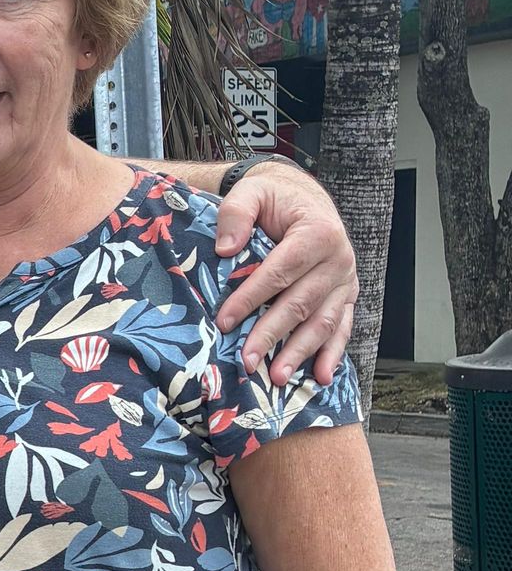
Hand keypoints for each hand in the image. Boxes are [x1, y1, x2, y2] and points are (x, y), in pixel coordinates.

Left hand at [212, 164, 355, 385]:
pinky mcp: (346, 296)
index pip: (280, 272)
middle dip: (272, 334)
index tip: (225, 321)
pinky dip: (332, 354)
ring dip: (300, 352)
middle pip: (301, 303)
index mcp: (318, 232)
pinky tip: (321, 377)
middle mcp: (339, 258)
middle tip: (247, 361)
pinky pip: (341, 327)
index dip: (251, 298)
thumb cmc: (274, 198)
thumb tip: (225, 249)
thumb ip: (236, 213)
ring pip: (322, 322)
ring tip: (277, 377)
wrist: (304, 198)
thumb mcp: (252, 192)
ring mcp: (346, 280)